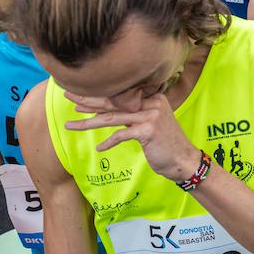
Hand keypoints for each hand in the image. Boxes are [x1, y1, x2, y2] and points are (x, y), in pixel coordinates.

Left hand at [63, 93, 199, 181]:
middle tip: (69, 97)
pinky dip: (108, 142)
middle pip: (114, 101)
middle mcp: (152, 102)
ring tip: (71, 125)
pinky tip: (99, 148)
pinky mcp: (148, 131)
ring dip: (89, 122)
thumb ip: (135, 114)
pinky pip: (121, 135)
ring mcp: (150, 115)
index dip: (98, 94)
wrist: (184, 160)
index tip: (79, 93)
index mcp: (152, 97)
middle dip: (88, 101)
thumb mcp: (152, 123)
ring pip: (112, 118)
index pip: (120, 94)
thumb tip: (110, 111)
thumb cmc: (166, 144)